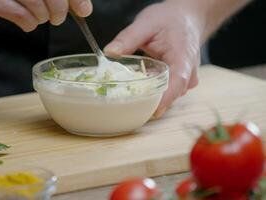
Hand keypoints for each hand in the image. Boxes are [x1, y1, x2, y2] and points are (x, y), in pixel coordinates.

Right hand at [0, 0, 92, 30]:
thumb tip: (82, 5)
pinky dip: (28, 24)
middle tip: (56, 18)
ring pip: (41, 12)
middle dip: (59, 12)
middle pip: (55, 0)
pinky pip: (25, 19)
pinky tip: (24, 22)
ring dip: (41, 18)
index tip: (84, 10)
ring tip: (34, 16)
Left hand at [104, 1, 203, 117]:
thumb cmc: (169, 19)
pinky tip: (140, 90)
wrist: (187, 17)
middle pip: (172, 94)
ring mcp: (188, 79)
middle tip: (127, 105)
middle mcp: (189, 72)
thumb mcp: (146, 24)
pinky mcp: (182, 81)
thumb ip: (128, 38)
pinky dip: (156, 92)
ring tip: (130, 98)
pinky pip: (169, 92)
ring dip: (153, 98)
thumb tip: (110, 52)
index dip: (164, 100)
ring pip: (170, 95)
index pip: (177, 83)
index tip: (151, 111)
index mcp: (183, 58)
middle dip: (152, 102)